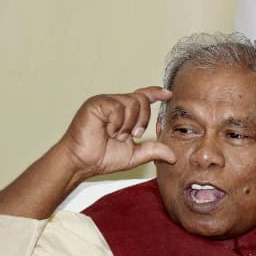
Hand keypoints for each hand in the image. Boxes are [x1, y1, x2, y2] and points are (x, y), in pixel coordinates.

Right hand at [0, 87, 174, 218]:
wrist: (82, 163)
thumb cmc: (102, 158)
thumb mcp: (134, 155)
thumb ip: (153, 151)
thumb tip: (173, 155)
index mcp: (123, 112)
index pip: (143, 96)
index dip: (156, 93)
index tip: (168, 94)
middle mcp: (114, 103)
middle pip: (141, 99)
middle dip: (142, 120)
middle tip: (131, 135)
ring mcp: (104, 102)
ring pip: (131, 103)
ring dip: (127, 124)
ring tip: (115, 135)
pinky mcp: (95, 104)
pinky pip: (117, 108)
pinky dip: (116, 123)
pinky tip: (107, 131)